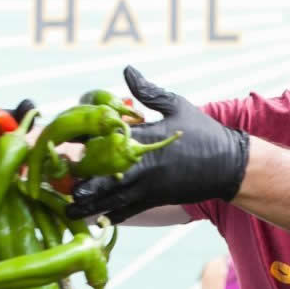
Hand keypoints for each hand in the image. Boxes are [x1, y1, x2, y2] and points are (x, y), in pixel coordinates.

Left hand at [67, 67, 248, 221]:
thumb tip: (127, 70)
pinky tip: (95, 218)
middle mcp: (145, 165)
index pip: (108, 138)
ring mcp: (150, 186)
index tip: (66, 141)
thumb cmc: (204, 133)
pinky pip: (129, 210)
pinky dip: (111, 215)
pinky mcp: (157, 199)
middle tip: (60, 184)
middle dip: (82, 180)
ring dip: (90, 204)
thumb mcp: (178, 106)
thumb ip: (148, 92)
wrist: (230, 165)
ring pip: (113, 198)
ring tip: (68, 209)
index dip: (85, 140)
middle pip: (104, 175)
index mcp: (147, 138)